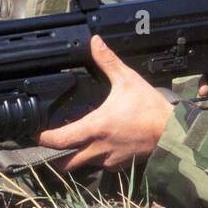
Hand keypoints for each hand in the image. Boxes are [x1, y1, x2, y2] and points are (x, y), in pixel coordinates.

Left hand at [37, 35, 173, 171]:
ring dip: (75, 156)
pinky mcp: (120, 165)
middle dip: (54, 156)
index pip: (59, 140)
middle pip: (65, 162)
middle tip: (50, 143)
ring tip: (74, 142)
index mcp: (95, 127)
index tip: (35, 133)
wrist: (172, 132)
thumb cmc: (149, 107)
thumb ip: (108, 61)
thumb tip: (95, 41)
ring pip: (82, 165)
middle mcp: (98, 148)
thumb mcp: (127, 80)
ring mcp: (109, 159)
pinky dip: (95, 158)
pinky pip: (101, 165)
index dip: (43, 139)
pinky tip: (99, 145)